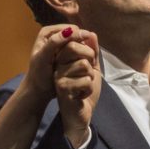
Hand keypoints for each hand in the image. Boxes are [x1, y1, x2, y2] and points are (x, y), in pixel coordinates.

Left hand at [23, 25, 94, 102]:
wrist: (38, 89)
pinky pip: (79, 52)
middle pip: (76, 35)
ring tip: (87, 61)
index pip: (71, 29)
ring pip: (79, 43)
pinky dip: (83, 57)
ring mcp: (61, 45)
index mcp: (48, 32)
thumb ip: (54, 42)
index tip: (83, 50)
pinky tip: (85, 64)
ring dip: (84, 51)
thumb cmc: (38, 74)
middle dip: (82, 45)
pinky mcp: (66, 54)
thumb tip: (70, 30)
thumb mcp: (44, 57)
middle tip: (87, 58)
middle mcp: (55, 36)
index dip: (79, 37)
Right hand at [54, 33, 100, 147]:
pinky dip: (89, 90)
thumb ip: (92, 52)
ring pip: (83, 65)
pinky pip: (85, 81)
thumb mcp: (92, 69)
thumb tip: (91, 33)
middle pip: (75, 48)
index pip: (74, 42)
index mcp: (63, 59)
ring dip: (90, 78)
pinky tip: (81, 96)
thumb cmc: (85, 91)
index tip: (90, 62)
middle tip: (88, 74)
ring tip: (83, 87)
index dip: (88, 50)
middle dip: (90, 59)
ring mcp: (58, 76)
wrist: (81, 115)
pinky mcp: (62, 88)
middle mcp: (58, 65)